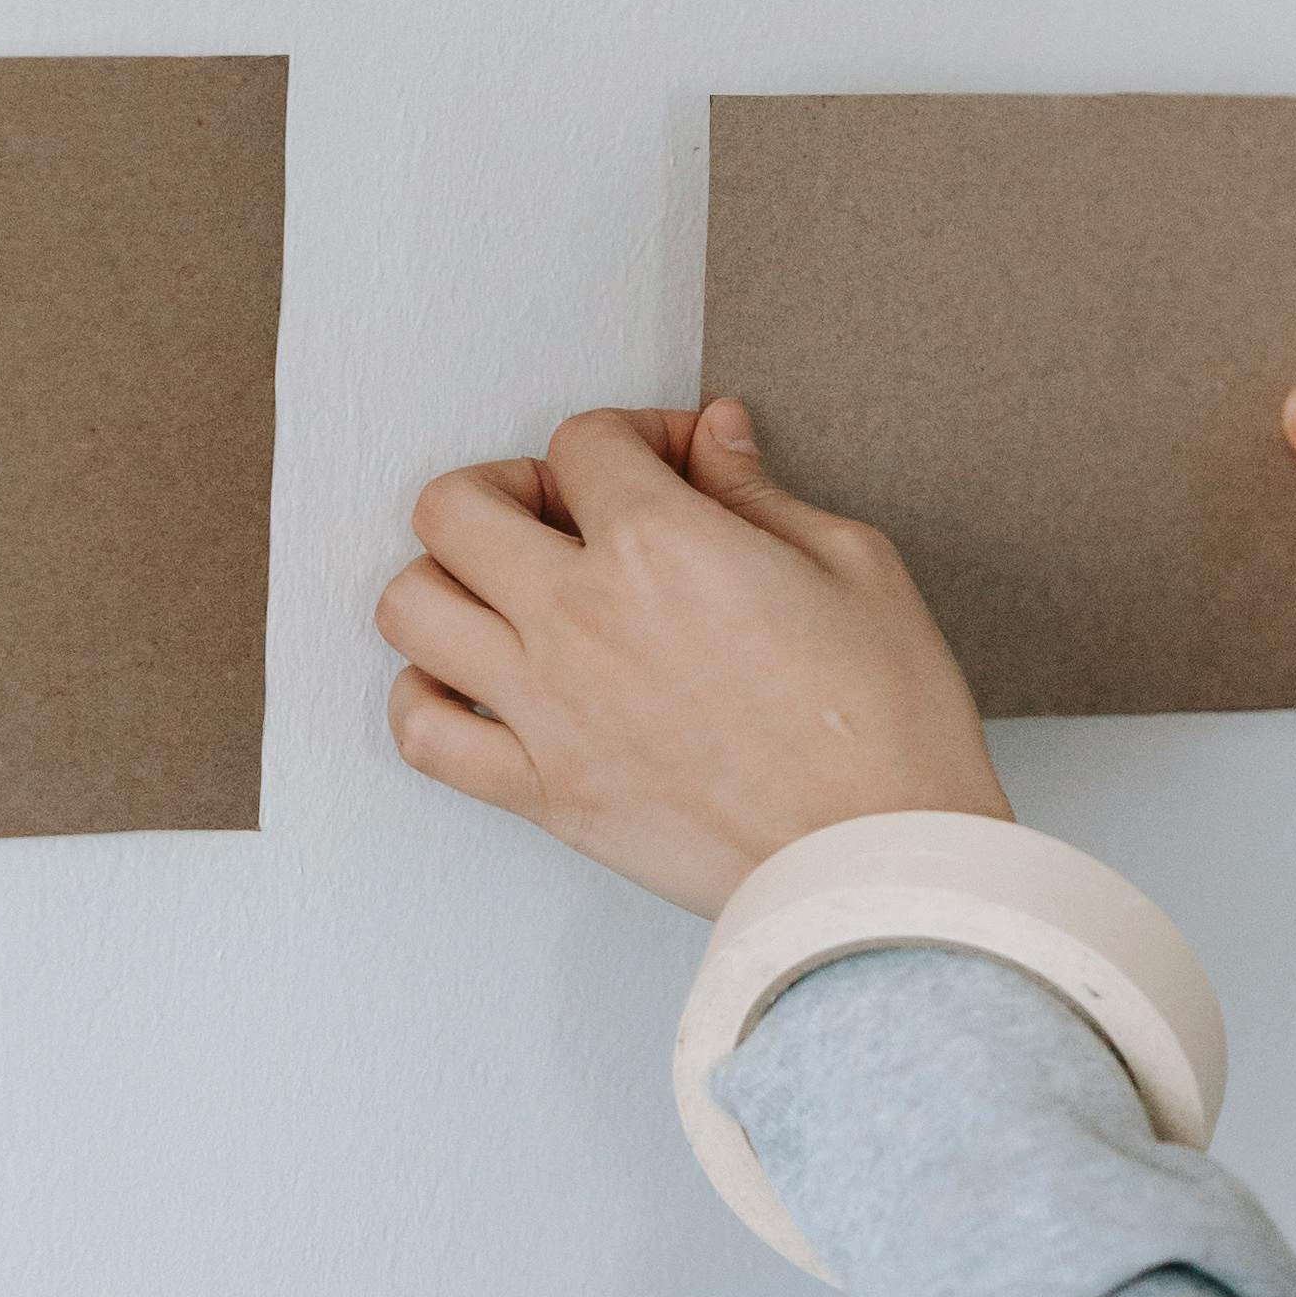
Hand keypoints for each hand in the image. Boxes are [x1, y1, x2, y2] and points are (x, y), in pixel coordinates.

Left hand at [377, 401, 1008, 917]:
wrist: (877, 863)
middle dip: (508, 487)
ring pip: (409, 607)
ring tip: (512, 593)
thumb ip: (758, 491)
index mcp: (662, 546)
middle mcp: (580, 618)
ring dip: (448, 579)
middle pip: (454, 506)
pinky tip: (477, 685)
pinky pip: (422, 733)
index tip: (675, 463)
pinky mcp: (542, 792)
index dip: (634, 434)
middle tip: (570, 515)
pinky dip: (424, 696)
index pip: (583, 441)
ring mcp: (546, 709)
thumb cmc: (886, 723)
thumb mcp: (852, 566)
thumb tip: (712, 433)